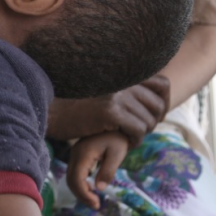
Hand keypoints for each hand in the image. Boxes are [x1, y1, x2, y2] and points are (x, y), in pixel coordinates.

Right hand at [47, 75, 170, 143]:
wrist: (51, 111)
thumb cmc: (78, 105)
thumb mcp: (106, 92)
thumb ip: (128, 90)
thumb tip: (160, 102)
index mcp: (124, 72)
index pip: (163, 83)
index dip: (164, 102)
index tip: (153, 116)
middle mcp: (122, 79)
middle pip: (159, 105)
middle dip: (153, 122)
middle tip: (138, 131)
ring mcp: (116, 94)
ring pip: (149, 120)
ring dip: (142, 134)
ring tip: (127, 137)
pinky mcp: (110, 110)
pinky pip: (138, 130)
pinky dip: (135, 140)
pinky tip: (124, 142)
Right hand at [67, 132, 128, 209]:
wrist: (114, 122)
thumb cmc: (118, 137)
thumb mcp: (117, 153)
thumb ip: (108, 171)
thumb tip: (99, 188)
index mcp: (83, 154)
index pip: (76, 179)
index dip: (84, 194)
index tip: (97, 204)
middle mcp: (75, 155)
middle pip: (70, 180)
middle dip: (81, 195)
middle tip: (96, 205)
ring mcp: (75, 155)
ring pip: (71, 177)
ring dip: (81, 191)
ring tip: (95, 200)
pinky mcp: (79, 156)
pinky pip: (75, 173)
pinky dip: (81, 184)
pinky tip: (92, 188)